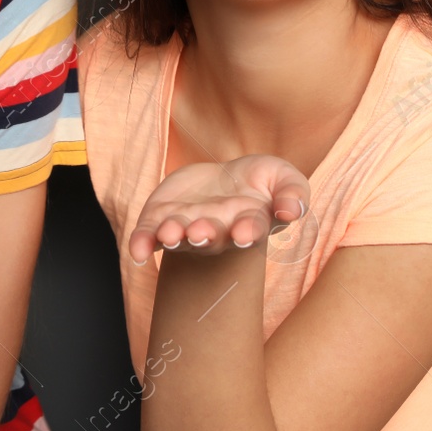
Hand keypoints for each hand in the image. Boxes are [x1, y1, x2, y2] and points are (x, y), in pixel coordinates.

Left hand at [128, 154, 310, 263]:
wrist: (226, 180)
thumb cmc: (261, 183)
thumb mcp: (285, 179)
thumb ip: (294, 193)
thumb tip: (292, 210)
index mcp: (247, 223)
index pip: (248, 230)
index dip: (246, 231)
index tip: (244, 232)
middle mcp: (216, 231)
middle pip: (210, 238)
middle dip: (204, 235)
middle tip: (200, 231)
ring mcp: (187, 226)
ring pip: (178, 238)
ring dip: (172, 237)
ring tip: (170, 233)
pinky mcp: (161, 218)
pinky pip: (148, 235)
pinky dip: (142, 243)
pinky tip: (137, 252)